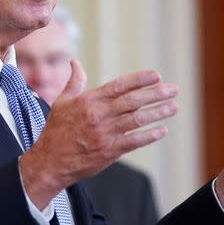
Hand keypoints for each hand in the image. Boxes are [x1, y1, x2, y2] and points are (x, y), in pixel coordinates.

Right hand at [19, 60, 178, 208]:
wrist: (49, 162)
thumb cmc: (56, 131)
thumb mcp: (61, 102)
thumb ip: (73, 82)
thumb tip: (75, 62)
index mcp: (88, 100)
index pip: (119, 86)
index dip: (139, 79)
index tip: (156, 76)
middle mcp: (98, 115)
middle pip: (132, 101)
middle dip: (155, 93)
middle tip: (173, 89)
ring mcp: (104, 133)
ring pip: (136, 119)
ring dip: (157, 113)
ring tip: (173, 107)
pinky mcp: (108, 151)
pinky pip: (133, 141)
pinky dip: (149, 136)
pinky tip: (162, 130)